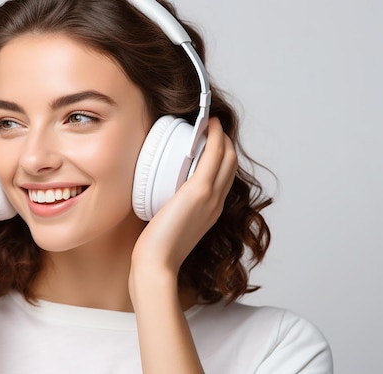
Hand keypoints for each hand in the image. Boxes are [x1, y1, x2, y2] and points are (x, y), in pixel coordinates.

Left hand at [130, 118, 237, 276]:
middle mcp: (216, 202)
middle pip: (230, 163)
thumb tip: (156, 197)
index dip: (221, 156)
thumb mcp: (168, 224)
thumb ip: (169, 209)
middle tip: (209, 125)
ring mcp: (211, 196)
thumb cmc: (156, 250)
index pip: (224, 176)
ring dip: (220, 135)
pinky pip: (214, 155)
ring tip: (208, 121)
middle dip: (224, 141)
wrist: (156, 265)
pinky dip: (214, 136)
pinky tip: (207, 124)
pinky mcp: (199, 191)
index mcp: (211, 211)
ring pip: (227, 156)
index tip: (209, 141)